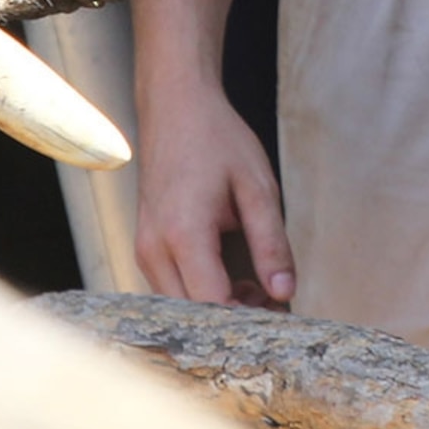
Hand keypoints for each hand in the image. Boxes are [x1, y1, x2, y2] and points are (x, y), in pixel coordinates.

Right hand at [128, 0, 291, 304]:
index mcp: (183, 233)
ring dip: (218, 308)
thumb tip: (285, 291)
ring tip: (258, 286)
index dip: (247, 320)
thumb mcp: (257, 187)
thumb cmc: (217, 140)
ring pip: (179, 306)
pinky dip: (202, 294)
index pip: (212, 303)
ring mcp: (144, 250)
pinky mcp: (145, 248)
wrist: (176, 108)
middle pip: (192, 314)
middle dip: (234, 318)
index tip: (279, 317)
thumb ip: (271, 242)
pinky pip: (172, 289)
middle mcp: (154, 249)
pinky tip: (234, 279)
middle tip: (274, 302)